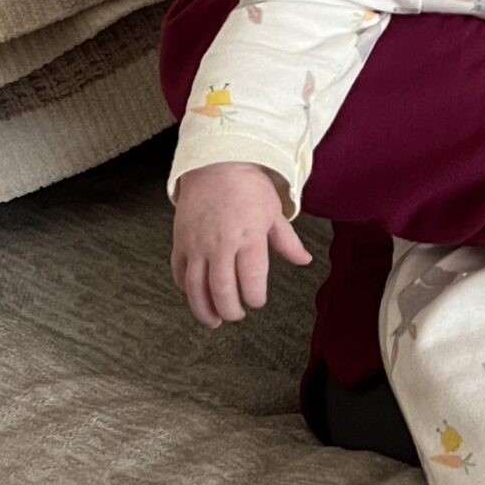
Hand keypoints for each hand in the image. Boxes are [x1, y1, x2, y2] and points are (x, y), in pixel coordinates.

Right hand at [171, 160, 311, 327]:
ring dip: (204, 309)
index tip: (257, 300)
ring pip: (196, 288)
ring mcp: (197, 244)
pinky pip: (180, 272)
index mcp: (249, 237)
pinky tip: (196, 295)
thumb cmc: (248, 187)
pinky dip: (186, 289)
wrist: (216, 163)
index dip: (255, 298)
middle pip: (222, 290)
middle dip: (231, 310)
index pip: (251, 281)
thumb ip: (287, 242)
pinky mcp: (180, 241)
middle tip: (237, 314)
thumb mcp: (273, 212)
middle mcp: (221, 244)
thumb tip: (305, 260)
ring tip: (214, 320)